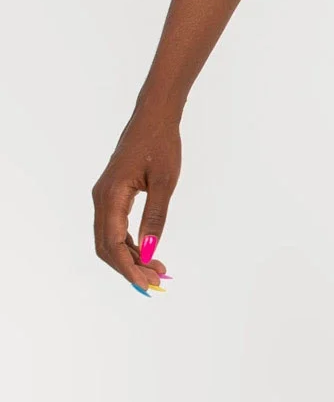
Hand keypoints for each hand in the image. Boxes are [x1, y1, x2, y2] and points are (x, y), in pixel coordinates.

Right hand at [93, 113, 179, 295]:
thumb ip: (155, 217)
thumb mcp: (164, 183)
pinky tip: (147, 252)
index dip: (128, 267)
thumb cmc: (161, 145)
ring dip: (129, 258)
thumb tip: (149, 250)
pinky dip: (128, 244)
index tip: (147, 283)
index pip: (112, 243)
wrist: (153, 118)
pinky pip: (114, 227)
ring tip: (156, 270)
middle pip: (105, 246)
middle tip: (156, 281)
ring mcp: (104, 197)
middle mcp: (101, 198)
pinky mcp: (112, 195)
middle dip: (128, 267)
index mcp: (111, 196)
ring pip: (108, 239)